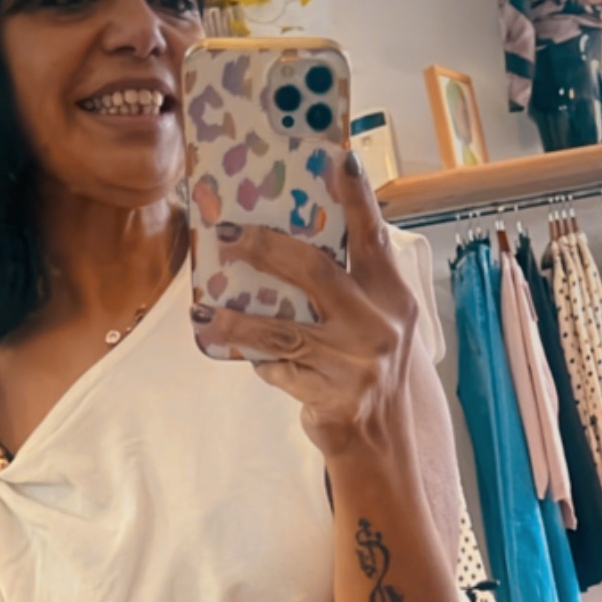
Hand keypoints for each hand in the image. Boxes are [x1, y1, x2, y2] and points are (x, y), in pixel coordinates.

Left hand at [191, 156, 419, 456]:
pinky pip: (279, 369)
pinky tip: (237, 350)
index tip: (339, 159)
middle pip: (315, 272)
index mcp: (394, 298)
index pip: (372, 237)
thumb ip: (353, 285)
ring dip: (238, 321)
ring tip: (207, 312)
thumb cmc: (371, 369)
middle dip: (267, 248)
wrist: (383, 442)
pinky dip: (257, 360)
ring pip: (283, 330)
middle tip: (228, 233)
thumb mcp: (379, 322)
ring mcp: (355, 363)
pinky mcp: (331, 396)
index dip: (357, 198)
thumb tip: (294, 238)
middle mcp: (379, 326)